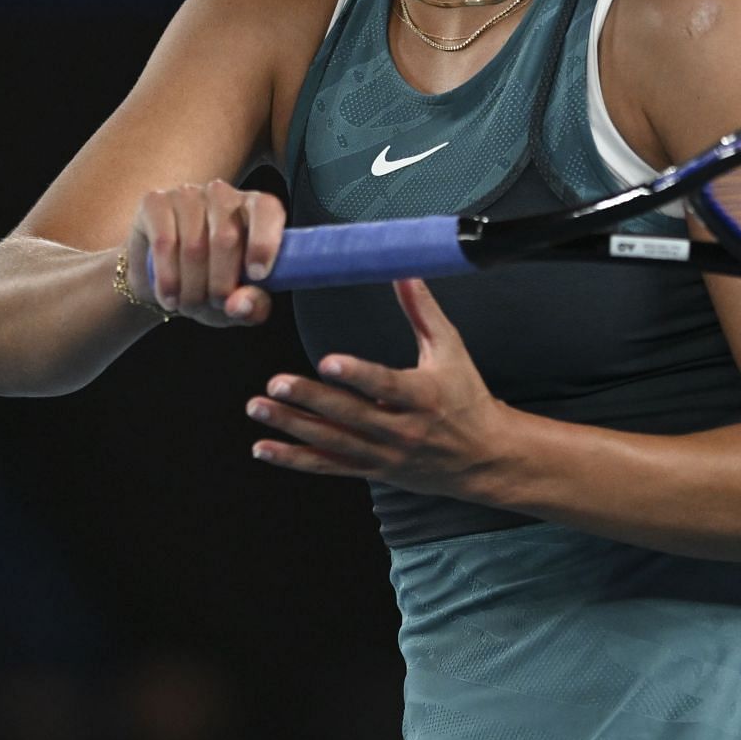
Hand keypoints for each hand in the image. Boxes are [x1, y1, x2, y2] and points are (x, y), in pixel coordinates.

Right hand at [127, 180, 283, 327]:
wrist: (161, 277)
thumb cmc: (211, 283)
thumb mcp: (238, 302)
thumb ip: (252, 306)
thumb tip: (239, 305)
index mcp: (255, 209)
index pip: (267, 210)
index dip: (264, 242)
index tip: (258, 275)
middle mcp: (222, 195)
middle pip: (226, 238)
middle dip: (220, 285)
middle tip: (215, 305)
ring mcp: (187, 195)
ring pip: (193, 246)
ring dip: (192, 288)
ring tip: (190, 305)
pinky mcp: (155, 202)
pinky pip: (164, 243)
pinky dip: (167, 278)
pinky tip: (168, 295)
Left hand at [245, 279, 514, 498]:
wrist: (482, 457)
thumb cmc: (466, 396)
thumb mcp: (451, 350)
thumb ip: (423, 311)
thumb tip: (404, 269)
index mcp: (423, 396)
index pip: (386, 384)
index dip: (357, 375)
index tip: (328, 362)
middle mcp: (402, 429)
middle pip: (349, 415)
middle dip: (309, 400)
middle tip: (275, 384)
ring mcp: (384, 454)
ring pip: (332, 442)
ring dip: (292, 426)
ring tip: (258, 408)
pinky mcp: (371, 470)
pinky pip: (327, 466)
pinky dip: (294, 459)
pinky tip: (263, 447)